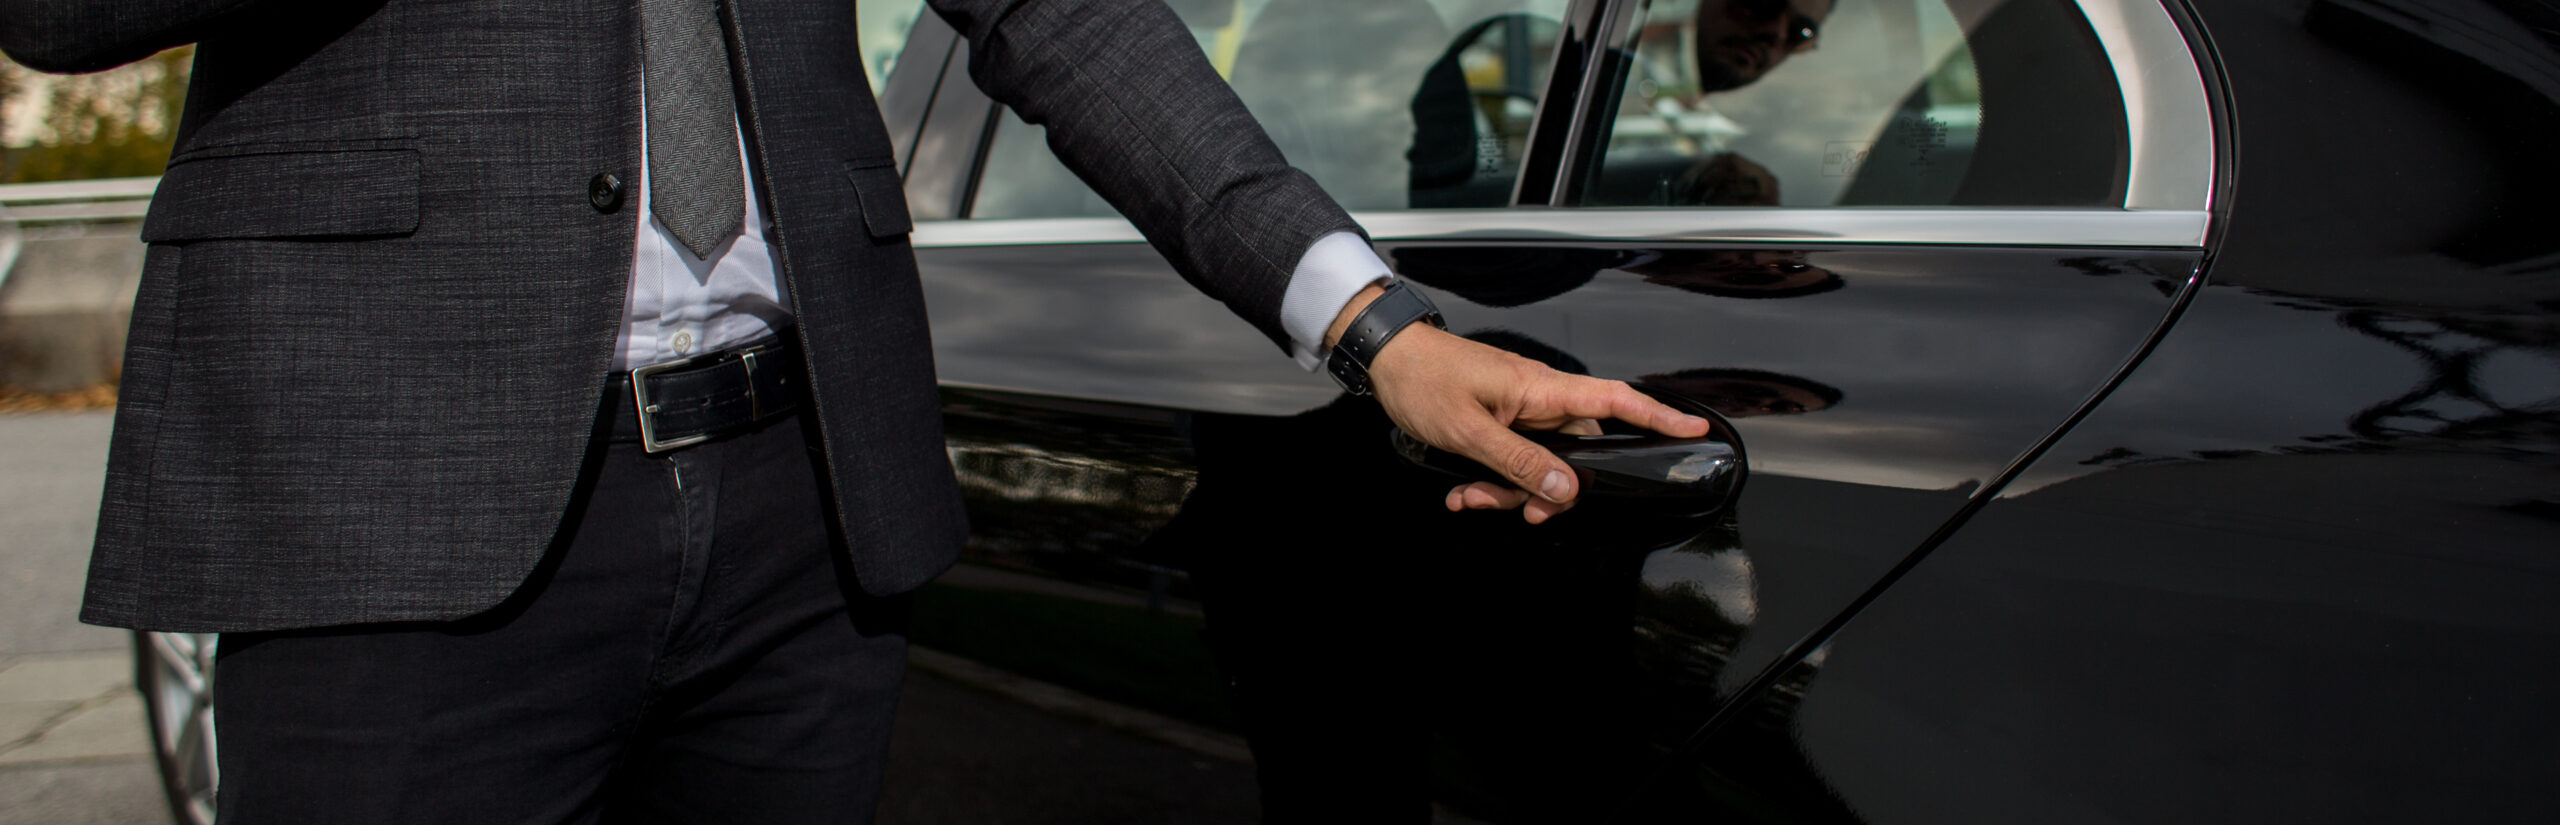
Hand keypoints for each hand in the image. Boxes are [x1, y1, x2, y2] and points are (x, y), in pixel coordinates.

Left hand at [1329, 286, 1711, 522]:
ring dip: (1509, 490)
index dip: (1657, 416)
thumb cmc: (1424, 380)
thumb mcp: (1469, 431)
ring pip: (1541, 464)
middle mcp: (1539, 399)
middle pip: (1575, 452)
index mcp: (1540, 390)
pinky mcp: (1501, 419)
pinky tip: (1462, 490)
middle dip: (1547, 489)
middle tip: (1514, 509)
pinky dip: (1492, 480)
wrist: (1387, 358)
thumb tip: (1566, 488)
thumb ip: (1519, 462)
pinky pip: (1514, 459)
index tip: (1693, 427)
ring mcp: (1520, 410)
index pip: (1614, 401)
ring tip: (1469, 496)